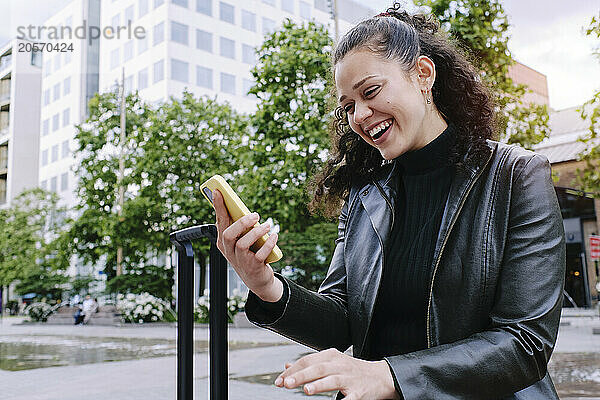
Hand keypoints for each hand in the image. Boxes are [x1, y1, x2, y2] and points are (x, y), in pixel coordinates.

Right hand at [213, 189, 282, 301]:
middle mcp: (229, 251)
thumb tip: (247, 211)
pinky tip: (274, 237)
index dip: (218, 206)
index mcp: (223, 242)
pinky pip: (260, 254)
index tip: (218, 191)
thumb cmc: (250, 254)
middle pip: (228, 234)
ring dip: (257, 232)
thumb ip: (242, 227)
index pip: (219, 221)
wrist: (258, 279)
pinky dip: (269, 243)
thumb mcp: (243, 239)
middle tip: (256, 215)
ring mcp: (240, 261)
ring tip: (267, 226)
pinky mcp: (253, 267)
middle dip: (242, 222)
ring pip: (242, 244)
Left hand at [274, 348, 399, 398]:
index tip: (279, 380)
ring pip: (332, 379)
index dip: (292, 370)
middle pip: (318, 368)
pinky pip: (350, 398)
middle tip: (286, 383)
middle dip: (301, 375)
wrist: (381, 377)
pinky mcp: (360, 392)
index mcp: (331, 356)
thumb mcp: (331, 362)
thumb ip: (310, 364)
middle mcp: (340, 365)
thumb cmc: (352, 370)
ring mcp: (350, 378)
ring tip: (306, 389)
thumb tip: (288, 366)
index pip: (307, 360)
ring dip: (319, 384)